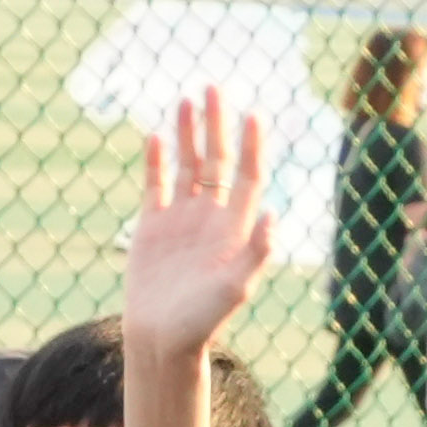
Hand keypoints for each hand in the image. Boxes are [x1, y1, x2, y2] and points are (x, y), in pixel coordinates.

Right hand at [124, 100, 277, 357]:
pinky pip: (155, 184)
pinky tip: (155, 136)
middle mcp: (211, 219)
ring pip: (187, 166)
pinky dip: (156, 161)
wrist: (162, 338)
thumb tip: (273, 215)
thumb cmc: (203, 320)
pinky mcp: (153, 226)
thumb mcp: (235, 287)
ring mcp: (181, 219)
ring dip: (187, 134)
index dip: (252, 146)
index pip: (247, 177)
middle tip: (214, 88)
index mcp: (235, 230)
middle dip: (217, 126)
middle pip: (218, 162)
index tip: (253, 114)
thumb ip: (255, 251)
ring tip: (186, 100)